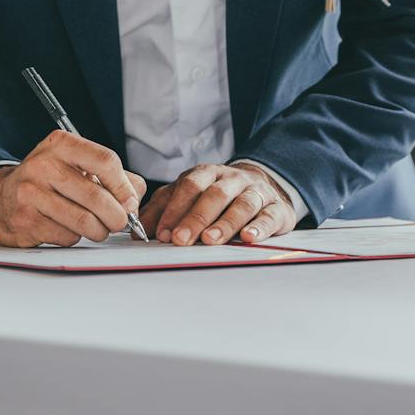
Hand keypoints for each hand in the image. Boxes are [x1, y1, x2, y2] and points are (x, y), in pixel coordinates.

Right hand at [0, 131, 145, 247]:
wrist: (1, 198)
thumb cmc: (48, 182)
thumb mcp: (77, 166)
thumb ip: (113, 177)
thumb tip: (134, 200)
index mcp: (61, 144)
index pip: (105, 161)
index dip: (123, 187)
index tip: (129, 202)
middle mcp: (43, 164)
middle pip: (96, 196)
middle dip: (116, 216)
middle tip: (119, 223)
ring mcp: (31, 192)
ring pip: (83, 221)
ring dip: (98, 231)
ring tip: (98, 229)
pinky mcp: (25, 220)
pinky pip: (66, 236)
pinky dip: (75, 237)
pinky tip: (68, 228)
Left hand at [142, 162, 298, 246]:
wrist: (265, 186)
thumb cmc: (220, 195)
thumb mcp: (190, 195)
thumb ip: (164, 209)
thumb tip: (137, 231)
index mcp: (207, 174)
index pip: (189, 187)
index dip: (174, 209)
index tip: (161, 233)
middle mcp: (232, 179)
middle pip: (214, 195)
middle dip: (195, 218)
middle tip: (181, 240)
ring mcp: (256, 192)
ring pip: (241, 204)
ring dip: (225, 223)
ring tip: (210, 240)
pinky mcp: (277, 209)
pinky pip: (269, 216)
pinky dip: (259, 227)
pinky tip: (248, 238)